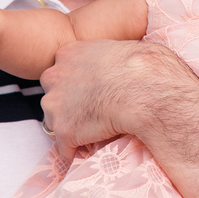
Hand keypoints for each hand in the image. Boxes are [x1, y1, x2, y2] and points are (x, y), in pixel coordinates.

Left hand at [39, 39, 198, 160]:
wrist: (145, 91)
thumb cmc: (142, 67)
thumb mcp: (119, 47)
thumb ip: (105, 55)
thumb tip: (117, 62)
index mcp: (68, 53)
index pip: (61, 72)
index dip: (76, 85)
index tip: (90, 92)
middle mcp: (54, 77)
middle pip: (53, 96)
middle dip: (68, 105)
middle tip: (91, 111)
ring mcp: (56, 105)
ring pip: (56, 122)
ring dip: (71, 127)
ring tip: (94, 130)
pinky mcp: (64, 131)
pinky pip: (65, 148)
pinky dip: (76, 150)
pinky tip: (91, 148)